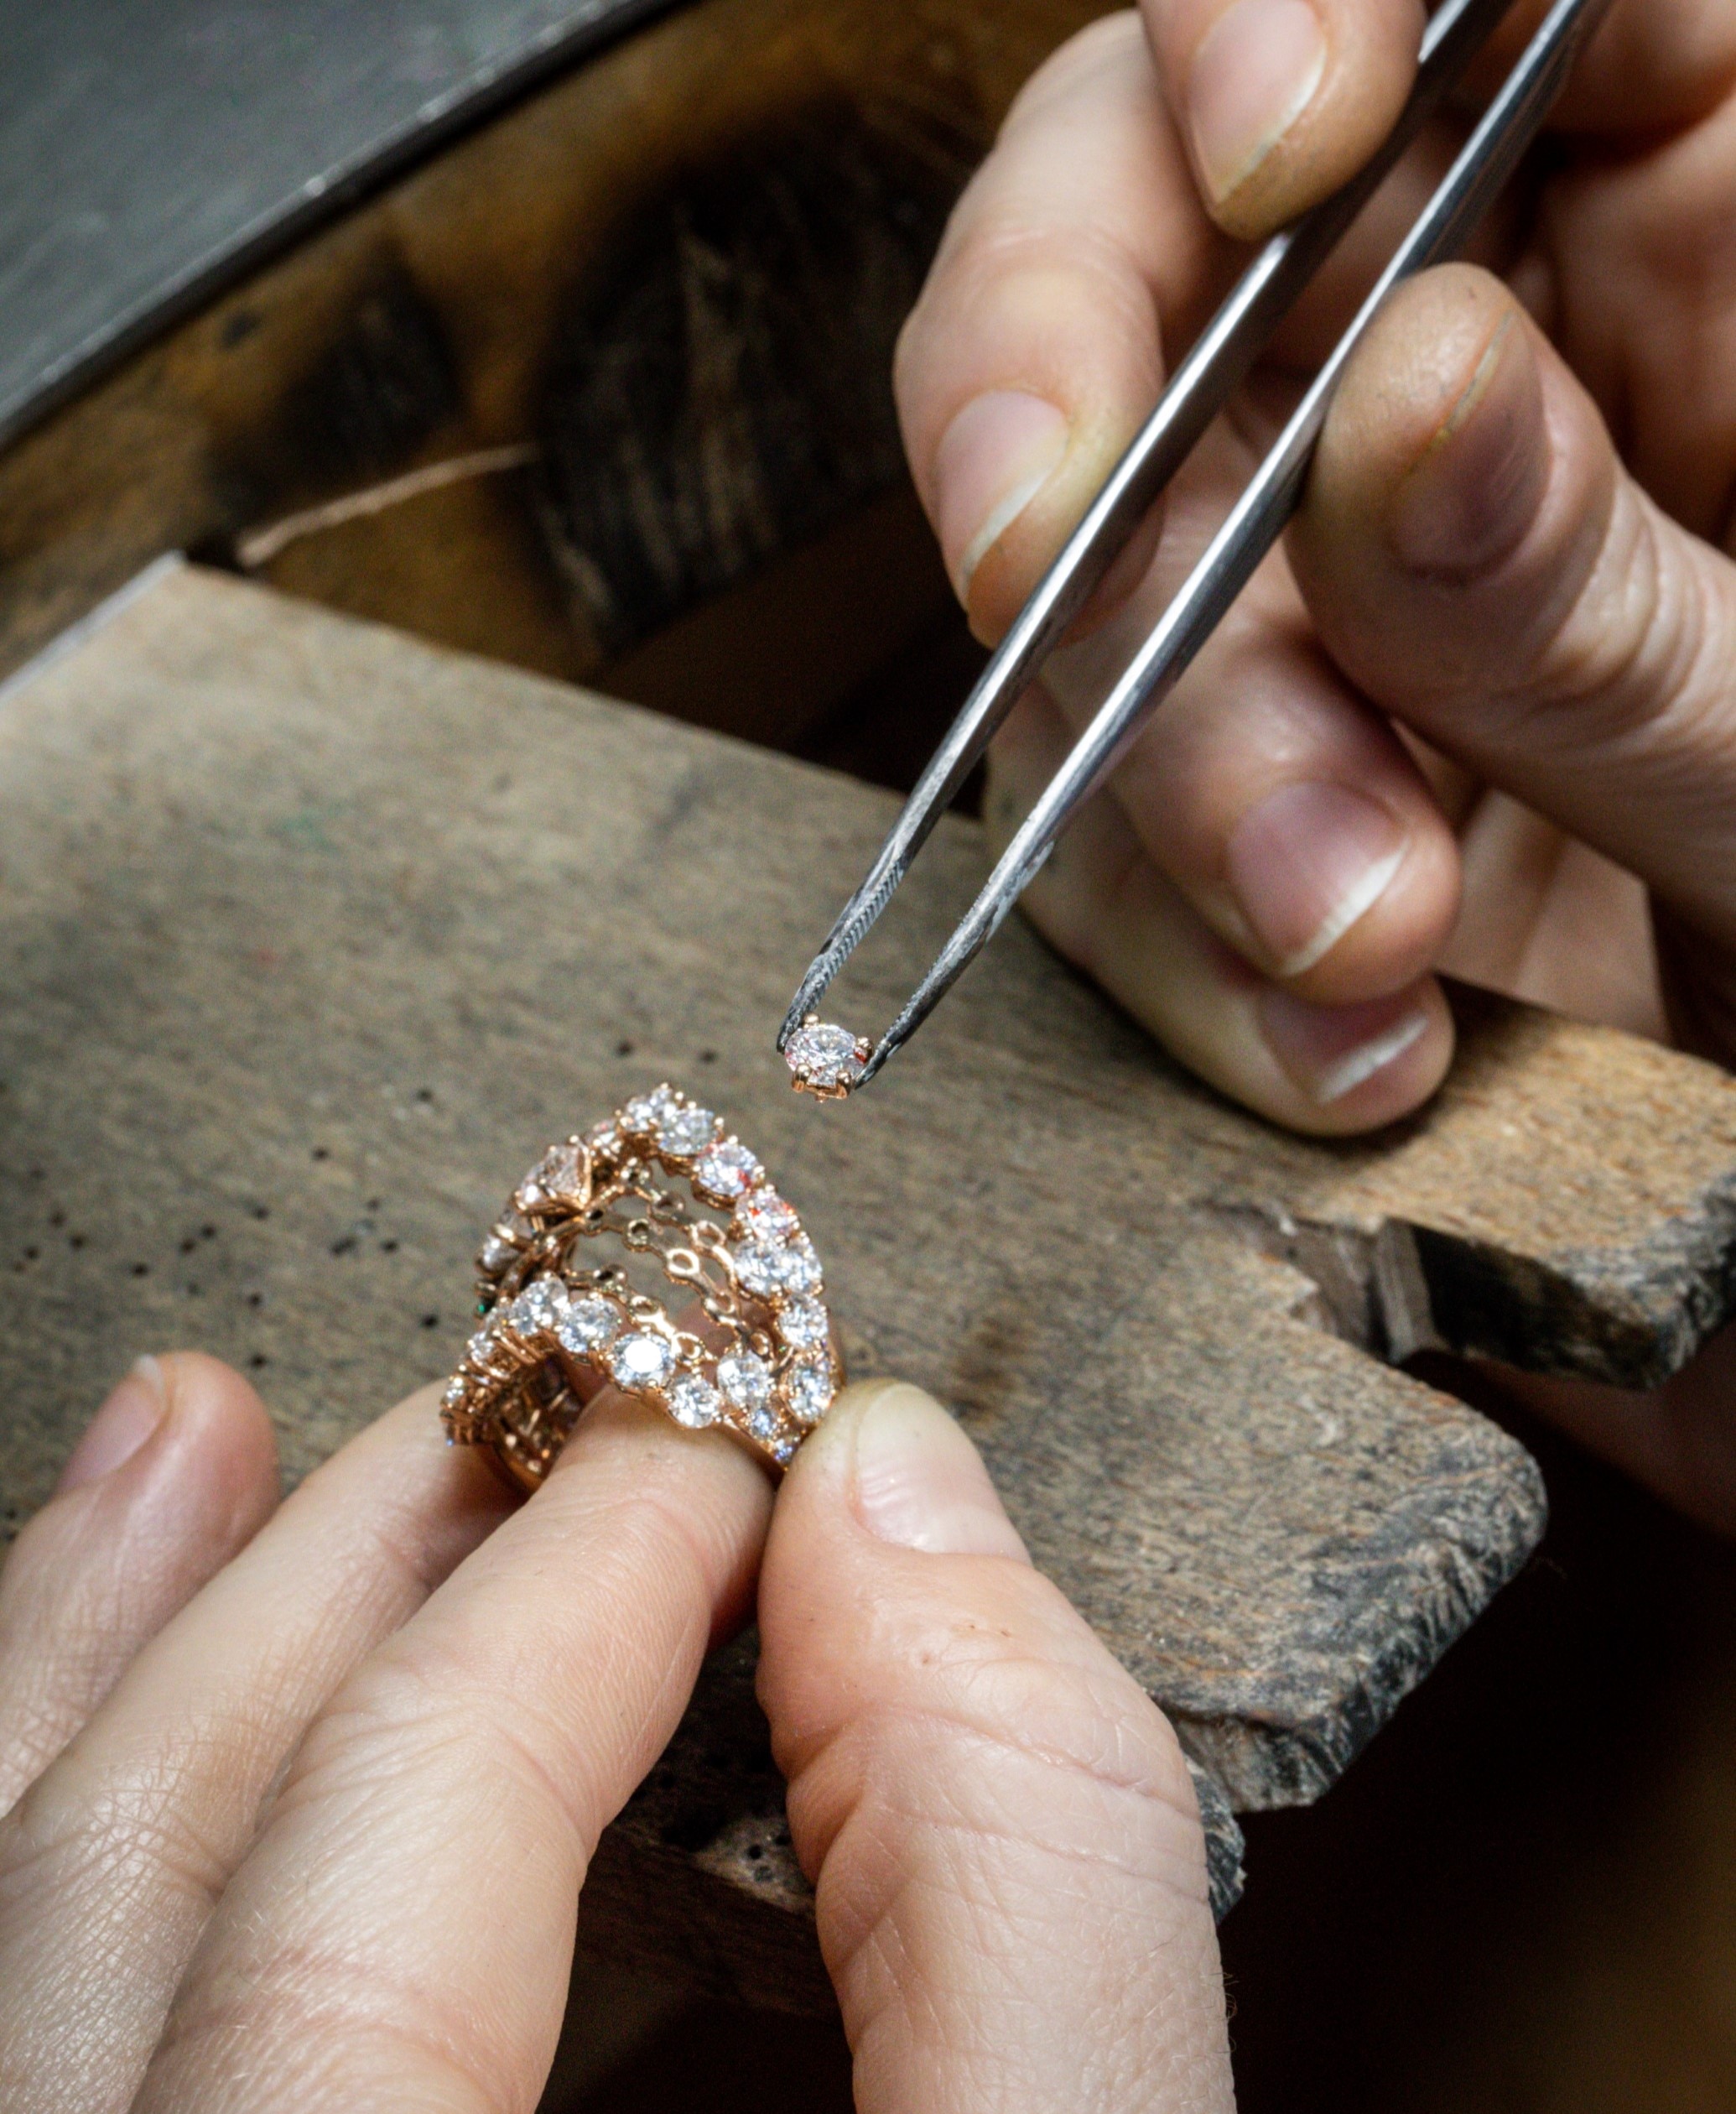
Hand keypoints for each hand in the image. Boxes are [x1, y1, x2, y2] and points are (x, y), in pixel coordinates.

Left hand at [2, 1356, 1277, 2113]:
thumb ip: (1022, 1880)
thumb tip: (908, 1513)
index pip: (389, 1845)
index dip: (585, 1586)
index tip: (719, 1445)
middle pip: (122, 1880)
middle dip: (341, 1577)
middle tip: (493, 1389)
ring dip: (96, 1682)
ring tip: (188, 1454)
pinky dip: (61, 1904)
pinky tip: (126, 1760)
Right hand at [895, 0, 1735, 1135]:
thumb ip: (1596, 582)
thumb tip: (1396, 398)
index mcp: (1681, 209)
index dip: (1286, 4)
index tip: (1278, 142)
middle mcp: (1455, 351)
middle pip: (1142, 233)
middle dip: (1081, 417)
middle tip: (1057, 580)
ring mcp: (1314, 568)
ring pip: (1078, 571)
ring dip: (1164, 773)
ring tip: (1349, 945)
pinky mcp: (1235, 769)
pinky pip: (1096, 820)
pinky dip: (1180, 949)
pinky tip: (1335, 1042)